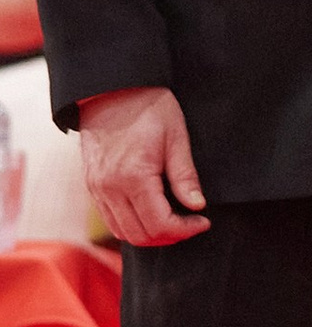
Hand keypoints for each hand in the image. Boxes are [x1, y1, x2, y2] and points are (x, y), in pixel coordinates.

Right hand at [78, 86, 209, 245]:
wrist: (111, 90)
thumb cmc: (148, 108)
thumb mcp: (176, 138)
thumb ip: (185, 176)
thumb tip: (198, 206)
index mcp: (133, 177)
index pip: (160, 224)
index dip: (186, 229)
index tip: (204, 220)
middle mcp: (109, 188)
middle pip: (140, 235)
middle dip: (170, 236)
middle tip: (192, 223)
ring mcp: (96, 188)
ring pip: (122, 232)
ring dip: (150, 233)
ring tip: (175, 220)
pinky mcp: (92, 185)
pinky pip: (110, 218)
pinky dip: (132, 224)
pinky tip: (153, 211)